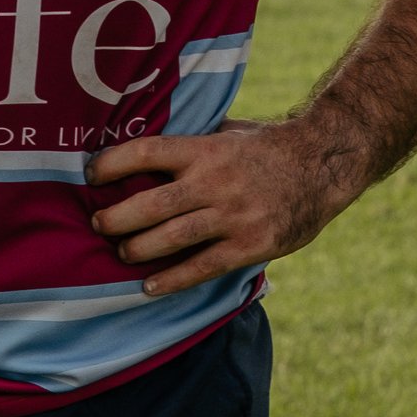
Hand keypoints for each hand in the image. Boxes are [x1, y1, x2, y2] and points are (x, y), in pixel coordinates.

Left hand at [85, 115, 361, 298]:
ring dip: (137, 249)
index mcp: (206, 149)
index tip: (91, 175)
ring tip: (122, 252)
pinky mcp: (250, 245)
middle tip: (98, 224)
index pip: (147, 152)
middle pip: (151, 204)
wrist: (324, 163)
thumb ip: (193, 138)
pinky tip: (149, 286)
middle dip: (116, 218)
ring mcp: (233, 216)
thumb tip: (146, 139)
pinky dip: (171, 279)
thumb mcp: (230, 130)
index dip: (113, 164)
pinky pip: (202, 267)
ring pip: (171, 238)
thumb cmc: (268, 146)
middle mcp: (216, 182)